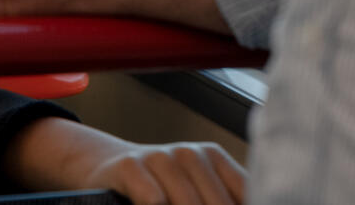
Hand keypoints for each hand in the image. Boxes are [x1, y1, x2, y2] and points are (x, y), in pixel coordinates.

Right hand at [85, 142, 245, 204]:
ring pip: (188, 203)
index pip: (247, 193)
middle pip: (218, 204)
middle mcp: (189, 153)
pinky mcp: (130, 166)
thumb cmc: (160, 189)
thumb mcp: (198, 194)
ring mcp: (159, 157)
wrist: (108, 167)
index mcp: (214, 158)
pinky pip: (154, 199)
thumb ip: (221, 199)